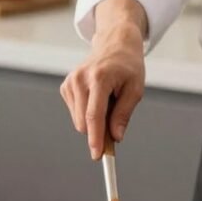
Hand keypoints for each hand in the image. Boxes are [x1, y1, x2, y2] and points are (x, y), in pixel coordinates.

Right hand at [61, 0, 147, 158]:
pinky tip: (96, 98)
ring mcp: (70, 82)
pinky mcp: (66, 86)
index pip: (94, 115)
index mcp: (100, 78)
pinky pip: (75, 113)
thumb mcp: (135, 89)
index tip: (98, 155)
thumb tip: (115, 137)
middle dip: (98, 130)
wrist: (115, 44)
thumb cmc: (128, 66)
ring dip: (93, 120)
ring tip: (107, 101)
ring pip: (78, 120)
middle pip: (84, 122)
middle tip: (115, 124)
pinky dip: (86, 113)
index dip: (95, 138)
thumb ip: (124, 114)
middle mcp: (80, 79)